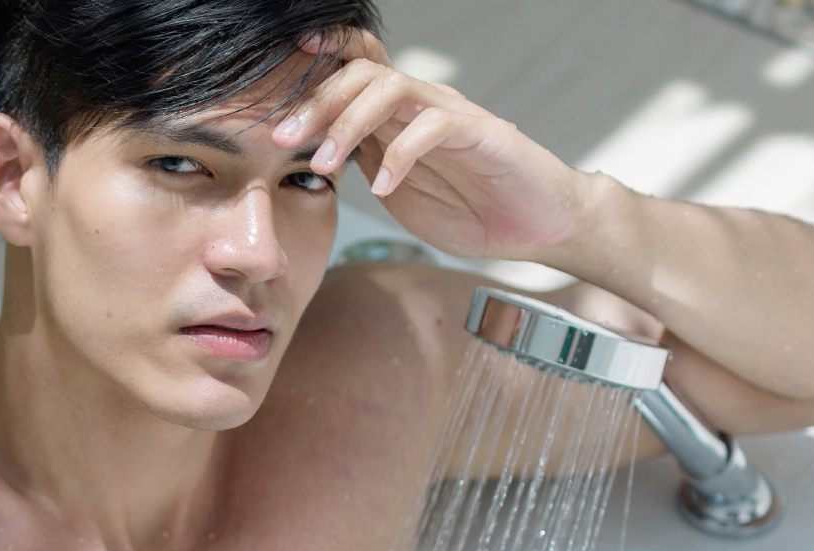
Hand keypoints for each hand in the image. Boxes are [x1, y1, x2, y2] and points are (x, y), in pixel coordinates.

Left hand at [274, 31, 600, 263]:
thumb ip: (365, 165)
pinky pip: (433, 127)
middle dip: (316, 101)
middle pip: (363, 73)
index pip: (358, 68)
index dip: (321, 61)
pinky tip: (384, 187)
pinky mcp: (482, 135)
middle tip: (284, 138)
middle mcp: (424, 105)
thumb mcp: (401, 190)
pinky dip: (400, 155)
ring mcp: (453, 115)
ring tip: (324, 164)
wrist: (537, 226)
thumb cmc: (471, 209)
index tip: (276, 78)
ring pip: (392, 89)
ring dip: (348, 124)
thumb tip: (316, 156)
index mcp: (400, 116)